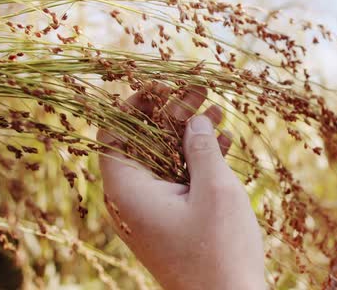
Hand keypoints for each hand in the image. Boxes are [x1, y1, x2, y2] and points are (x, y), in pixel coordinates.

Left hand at [97, 86, 265, 289]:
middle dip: (173, 115)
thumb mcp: (214, 190)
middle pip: (144, 144)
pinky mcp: (171, 222)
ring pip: (165, 161)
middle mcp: (132, 201)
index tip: (162, 86)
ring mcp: (152, 213)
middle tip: (201, 91)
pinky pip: (178, 183)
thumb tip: (192, 121)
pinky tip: (223, 144)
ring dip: (190, 136)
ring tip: (218, 112)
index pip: (113, 135)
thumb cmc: (219, 251)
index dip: (134, 105)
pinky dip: (196, 162)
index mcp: (127, 192)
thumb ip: (200, 148)